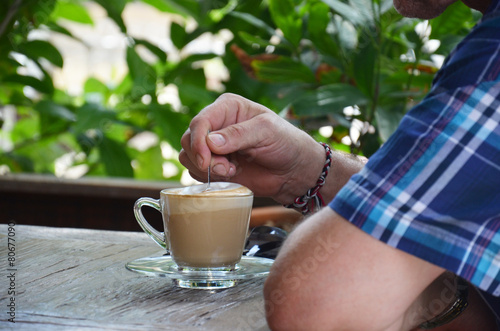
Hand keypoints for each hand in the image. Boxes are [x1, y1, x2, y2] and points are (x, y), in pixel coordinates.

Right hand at [179, 93, 324, 203]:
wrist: (293, 171)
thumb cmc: (285, 143)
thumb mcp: (267, 132)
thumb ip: (239, 134)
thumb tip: (210, 142)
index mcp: (227, 107)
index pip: (200, 121)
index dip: (198, 142)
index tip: (206, 161)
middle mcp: (216, 124)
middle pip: (188, 139)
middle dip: (203, 158)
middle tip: (226, 169)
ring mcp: (213, 146)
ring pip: (188, 156)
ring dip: (206, 169)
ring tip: (231, 171)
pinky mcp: (214, 165)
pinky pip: (196, 172)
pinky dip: (209, 178)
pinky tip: (231, 175)